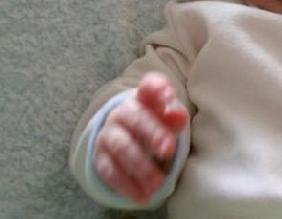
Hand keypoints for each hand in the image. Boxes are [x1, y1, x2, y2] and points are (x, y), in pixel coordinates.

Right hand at [93, 72, 188, 203]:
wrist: (123, 132)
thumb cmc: (152, 122)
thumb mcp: (164, 118)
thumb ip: (174, 117)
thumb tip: (180, 116)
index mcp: (142, 98)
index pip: (148, 86)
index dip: (158, 88)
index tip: (170, 96)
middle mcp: (123, 112)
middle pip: (137, 118)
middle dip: (153, 133)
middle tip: (168, 150)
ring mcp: (109, 134)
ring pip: (122, 146)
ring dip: (140, 165)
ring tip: (158, 183)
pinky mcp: (100, 156)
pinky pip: (110, 171)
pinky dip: (126, 185)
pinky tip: (142, 197)